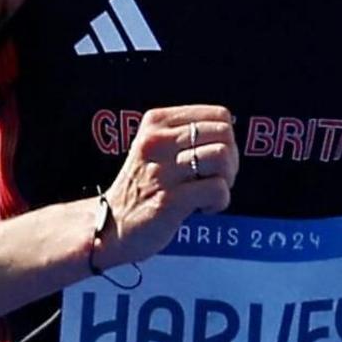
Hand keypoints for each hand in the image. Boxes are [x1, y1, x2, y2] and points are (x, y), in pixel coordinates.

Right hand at [96, 104, 236, 266]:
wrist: (110, 227)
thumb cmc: (142, 187)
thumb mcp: (156, 147)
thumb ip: (186, 135)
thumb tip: (229, 136)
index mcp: (156, 122)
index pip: (219, 115)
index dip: (227, 139)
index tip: (212, 160)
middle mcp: (157, 141)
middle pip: (224, 134)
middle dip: (231, 160)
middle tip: (215, 179)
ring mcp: (162, 171)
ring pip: (222, 157)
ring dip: (227, 180)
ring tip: (208, 193)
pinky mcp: (168, 200)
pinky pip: (217, 189)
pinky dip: (219, 202)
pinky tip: (203, 208)